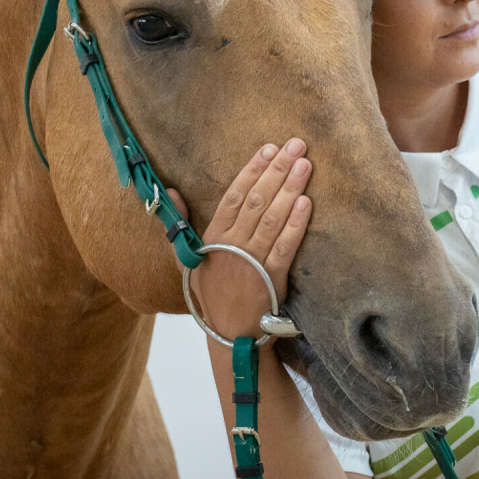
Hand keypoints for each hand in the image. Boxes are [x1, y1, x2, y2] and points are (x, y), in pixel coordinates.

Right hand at [166, 138, 312, 343]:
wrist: (229, 333)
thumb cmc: (210, 291)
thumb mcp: (186, 259)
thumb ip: (180, 223)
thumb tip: (171, 189)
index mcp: (213, 237)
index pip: (234, 195)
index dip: (252, 170)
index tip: (268, 148)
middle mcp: (232, 245)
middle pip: (256, 200)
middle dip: (277, 169)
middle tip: (296, 145)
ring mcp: (252, 261)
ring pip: (272, 218)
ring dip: (290, 189)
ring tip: (305, 165)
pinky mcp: (272, 278)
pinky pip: (285, 246)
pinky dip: (296, 224)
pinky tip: (307, 203)